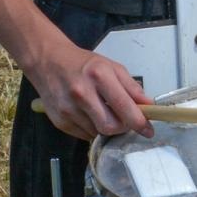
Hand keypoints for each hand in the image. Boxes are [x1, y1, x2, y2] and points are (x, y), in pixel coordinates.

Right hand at [27, 41, 153, 141]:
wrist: (48, 62)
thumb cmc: (82, 63)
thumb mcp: (111, 67)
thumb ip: (131, 87)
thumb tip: (147, 105)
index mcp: (99, 76)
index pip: (123, 106)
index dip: (138, 122)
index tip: (148, 130)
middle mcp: (82, 93)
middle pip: (110, 126)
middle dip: (123, 128)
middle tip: (126, 121)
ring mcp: (68, 109)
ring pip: (97, 133)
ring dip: (107, 129)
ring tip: (106, 114)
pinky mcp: (59, 121)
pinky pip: (83, 135)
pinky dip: (93, 130)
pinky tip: (92, 116)